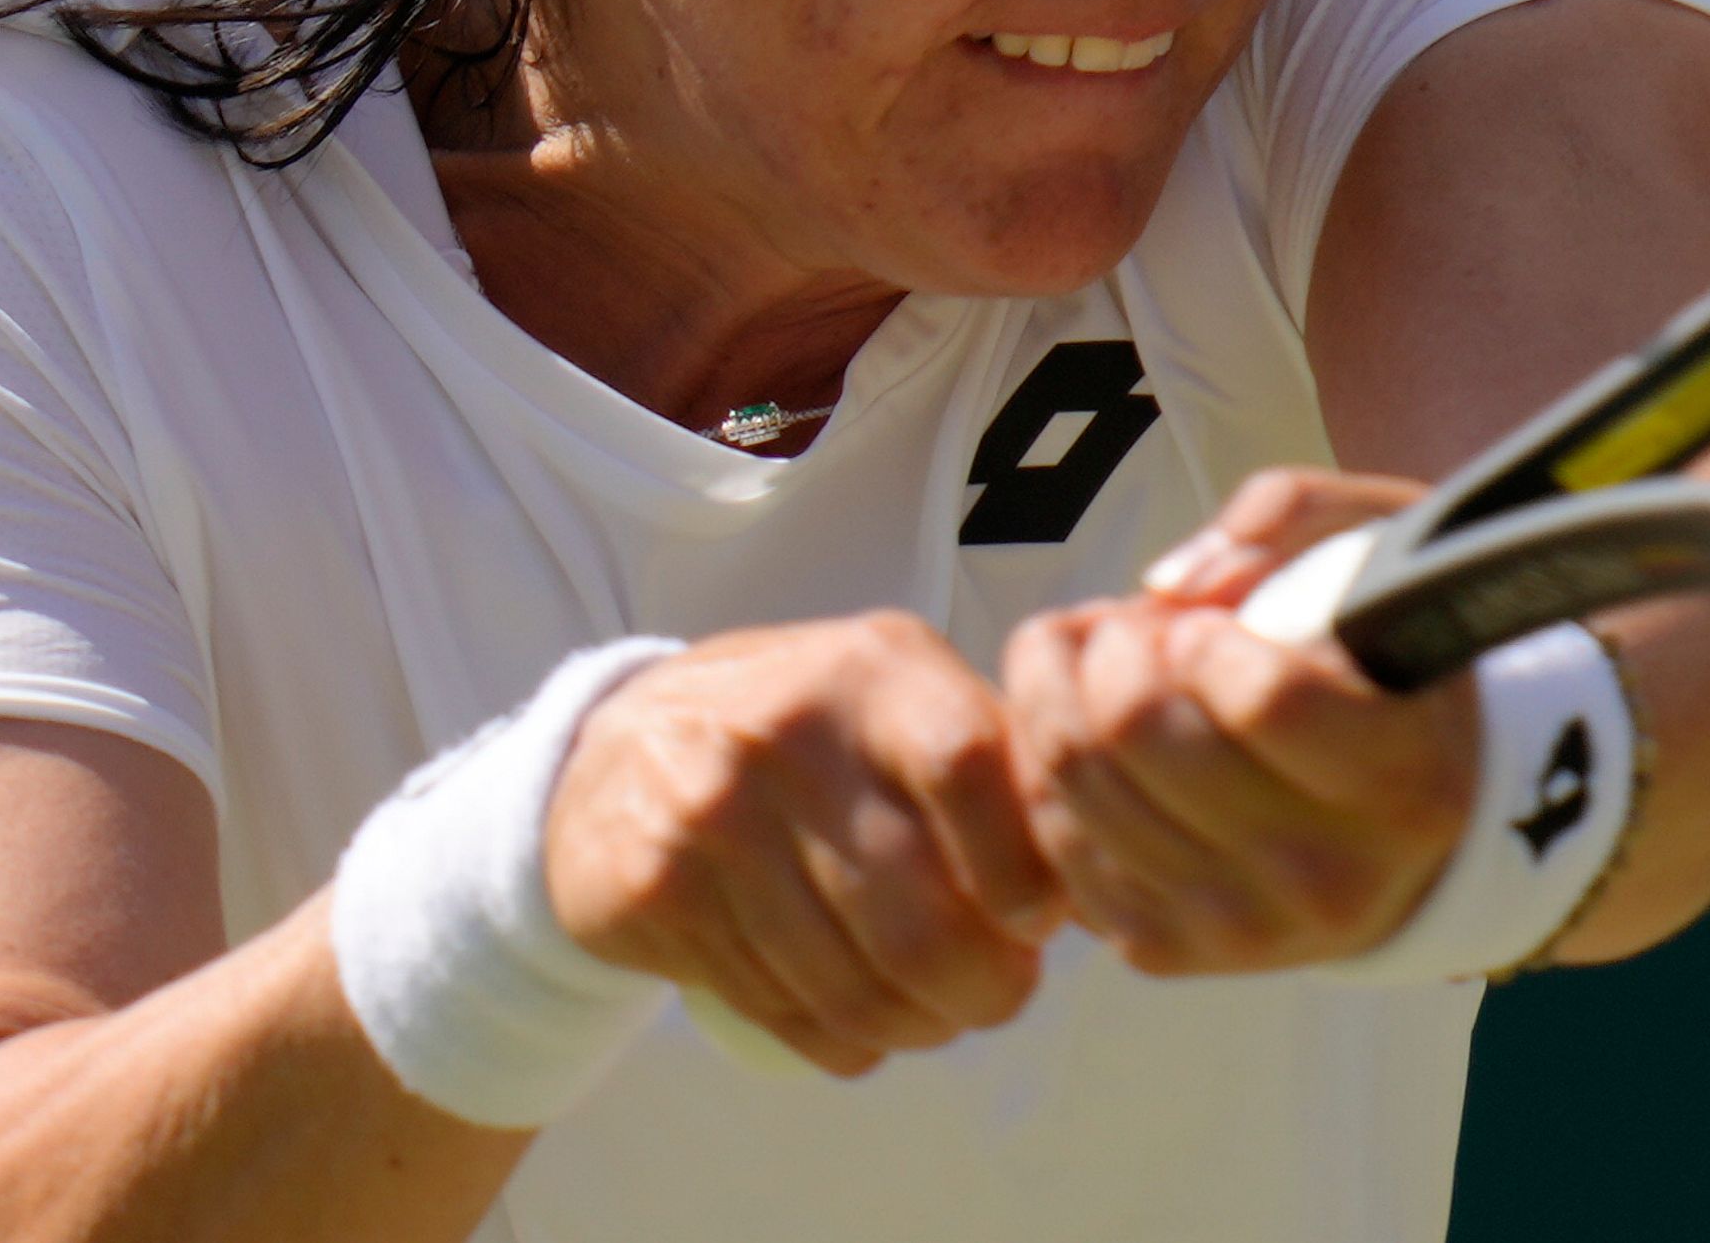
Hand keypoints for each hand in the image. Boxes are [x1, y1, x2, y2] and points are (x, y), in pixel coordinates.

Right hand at [543, 612, 1062, 1076]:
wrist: (616, 748)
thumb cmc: (804, 732)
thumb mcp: (897, 695)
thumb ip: (997, 761)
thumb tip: (1093, 863)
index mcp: (872, 669)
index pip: (967, 768)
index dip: (1019, 866)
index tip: (1039, 921)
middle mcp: (788, 733)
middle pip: (916, 916)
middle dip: (985, 986)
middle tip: (1002, 994)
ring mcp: (712, 815)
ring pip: (851, 985)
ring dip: (920, 1026)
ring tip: (940, 1015)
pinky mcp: (657, 892)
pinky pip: (780, 1009)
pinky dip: (844, 1041)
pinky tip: (865, 1026)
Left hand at [1001, 469, 1477, 975]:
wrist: (1409, 839)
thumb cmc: (1394, 672)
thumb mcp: (1389, 554)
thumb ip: (1293, 517)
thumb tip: (1170, 582)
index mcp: (1408, 783)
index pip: (1261, 698)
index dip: (1208, 634)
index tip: (1216, 624)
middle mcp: (1329, 879)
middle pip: (1141, 731)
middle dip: (1114, 647)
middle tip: (1138, 629)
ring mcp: (1242, 930)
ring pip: (1075, 784)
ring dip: (1061, 692)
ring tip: (1108, 663)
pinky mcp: (1167, 950)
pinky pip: (1053, 839)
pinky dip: (1048, 763)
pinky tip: (1090, 728)